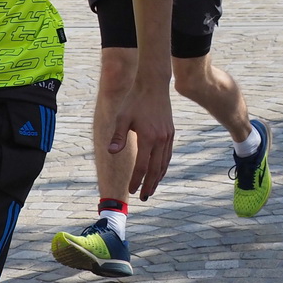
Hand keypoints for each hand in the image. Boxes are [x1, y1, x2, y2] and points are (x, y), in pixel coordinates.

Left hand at [108, 79, 174, 201]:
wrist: (153, 85)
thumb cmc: (134, 101)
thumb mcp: (122, 117)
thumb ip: (118, 136)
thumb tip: (111, 152)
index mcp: (148, 137)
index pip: (142, 166)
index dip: (137, 180)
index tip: (131, 190)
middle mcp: (160, 139)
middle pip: (156, 169)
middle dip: (149, 185)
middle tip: (143, 197)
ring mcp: (168, 137)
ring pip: (164, 164)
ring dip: (158, 178)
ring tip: (151, 189)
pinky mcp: (170, 133)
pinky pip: (168, 155)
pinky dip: (163, 166)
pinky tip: (159, 172)